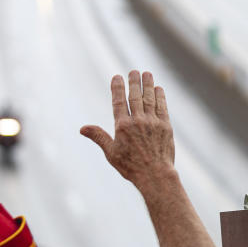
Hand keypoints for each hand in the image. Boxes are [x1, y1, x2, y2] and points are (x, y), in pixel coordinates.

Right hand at [81, 71, 174, 190]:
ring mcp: (153, 122)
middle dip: (134, 81)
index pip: (119, 101)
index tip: (117, 77)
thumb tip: (82, 128)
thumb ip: (98, 137)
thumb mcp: (111, 153)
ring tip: (147, 74)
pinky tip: (158, 89)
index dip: (118, 87)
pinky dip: (160, 96)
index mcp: (122, 126)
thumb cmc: (131, 167)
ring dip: (148, 84)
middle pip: (135, 96)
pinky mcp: (166, 126)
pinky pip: (162, 107)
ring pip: (149, 98)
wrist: (155, 175)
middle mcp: (138, 121)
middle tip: (134, 71)